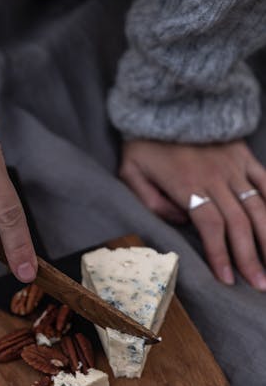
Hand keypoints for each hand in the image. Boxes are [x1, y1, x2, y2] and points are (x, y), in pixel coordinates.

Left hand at [120, 139, 265, 289]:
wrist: (164, 101)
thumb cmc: (145, 141)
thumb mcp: (131, 172)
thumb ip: (150, 202)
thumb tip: (180, 222)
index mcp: (187, 184)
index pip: (210, 226)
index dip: (221, 254)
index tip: (227, 279)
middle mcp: (216, 176)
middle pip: (238, 222)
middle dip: (250, 257)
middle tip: (259, 285)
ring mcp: (234, 165)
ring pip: (258, 206)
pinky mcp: (244, 155)